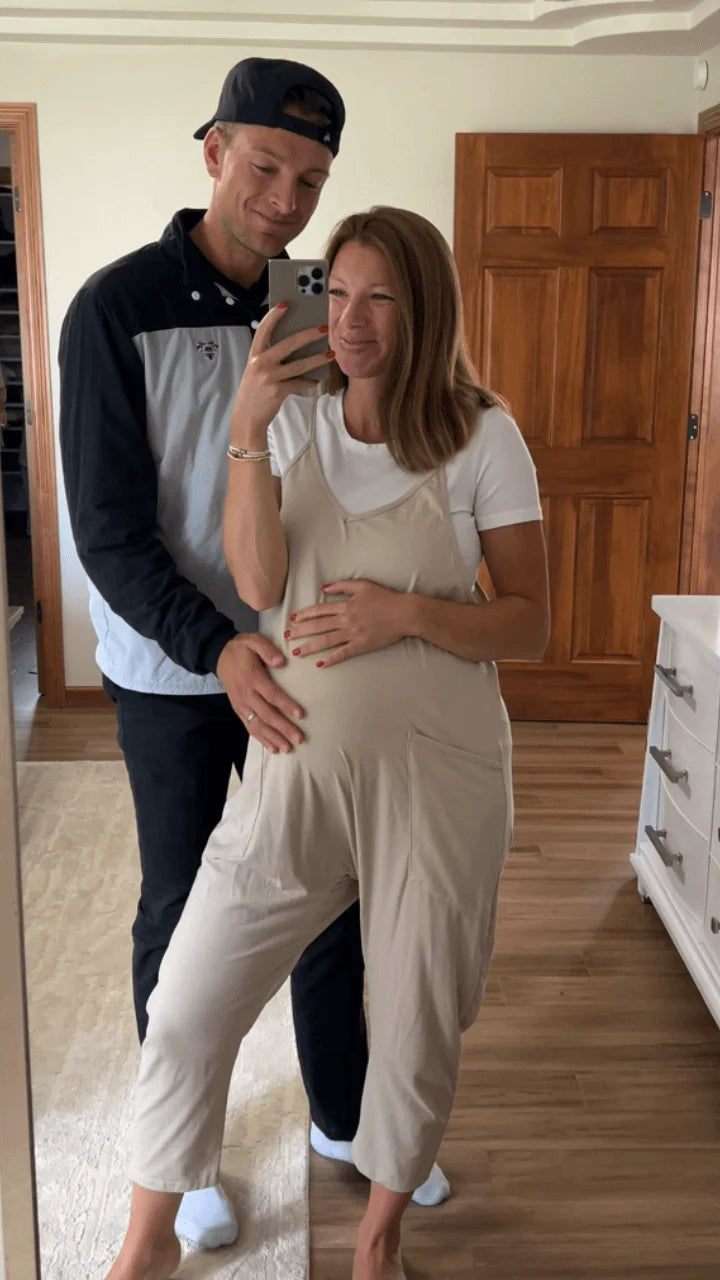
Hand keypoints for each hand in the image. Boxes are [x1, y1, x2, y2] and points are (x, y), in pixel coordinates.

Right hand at [216, 633, 305, 751]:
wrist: (218, 655)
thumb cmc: (241, 648)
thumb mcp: (254, 641)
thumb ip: (267, 650)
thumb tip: (281, 661)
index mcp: (253, 677)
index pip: (271, 694)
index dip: (286, 705)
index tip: (301, 714)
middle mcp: (246, 694)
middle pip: (266, 714)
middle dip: (283, 728)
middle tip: (299, 739)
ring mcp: (241, 705)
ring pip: (257, 725)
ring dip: (273, 738)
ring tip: (287, 749)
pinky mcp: (238, 710)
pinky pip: (250, 728)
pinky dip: (262, 739)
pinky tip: (274, 748)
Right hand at [230, 304, 334, 444]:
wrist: (247, 418)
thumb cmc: (254, 392)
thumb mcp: (256, 371)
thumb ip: (269, 358)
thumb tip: (295, 346)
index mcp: (254, 355)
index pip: (263, 330)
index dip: (274, 316)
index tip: (286, 304)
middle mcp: (260, 363)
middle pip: (289, 343)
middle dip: (309, 334)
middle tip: (324, 328)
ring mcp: (269, 377)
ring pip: (299, 364)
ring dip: (317, 359)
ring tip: (330, 354)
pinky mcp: (277, 391)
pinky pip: (299, 383)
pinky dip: (308, 382)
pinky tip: (316, 380)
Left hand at [286, 580, 413, 668]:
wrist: (404, 613)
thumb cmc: (385, 598)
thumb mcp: (363, 585)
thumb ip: (342, 586)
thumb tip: (324, 588)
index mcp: (345, 605)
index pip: (319, 610)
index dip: (304, 615)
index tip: (293, 619)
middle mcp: (346, 619)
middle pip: (318, 626)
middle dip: (300, 632)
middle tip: (287, 637)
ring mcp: (353, 633)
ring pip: (326, 641)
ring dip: (310, 647)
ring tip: (297, 652)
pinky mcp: (362, 645)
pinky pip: (343, 653)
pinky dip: (331, 659)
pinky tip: (320, 664)